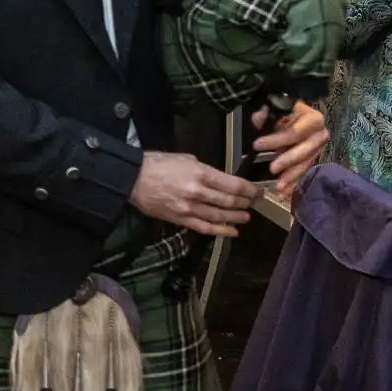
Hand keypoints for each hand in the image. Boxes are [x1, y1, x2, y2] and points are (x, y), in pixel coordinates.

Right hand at [130, 151, 258, 236]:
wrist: (134, 179)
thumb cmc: (159, 164)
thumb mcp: (187, 159)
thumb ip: (207, 171)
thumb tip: (222, 180)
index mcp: (201, 173)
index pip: (233, 185)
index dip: (249, 189)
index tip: (257, 191)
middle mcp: (198, 193)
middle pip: (229, 201)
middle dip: (245, 203)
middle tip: (254, 203)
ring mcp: (190, 209)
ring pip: (220, 217)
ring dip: (236, 217)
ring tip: (246, 217)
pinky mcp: (181, 220)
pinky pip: (205, 228)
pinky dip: (221, 231)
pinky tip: (232, 231)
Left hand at [251, 100, 328, 199]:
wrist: (295, 118)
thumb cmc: (285, 114)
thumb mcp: (275, 111)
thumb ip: (266, 115)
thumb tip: (258, 117)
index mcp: (312, 119)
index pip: (296, 132)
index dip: (277, 140)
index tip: (257, 145)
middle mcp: (320, 134)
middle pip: (305, 150)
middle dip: (288, 160)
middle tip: (272, 169)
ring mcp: (317, 149)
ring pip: (305, 164)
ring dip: (292, 176)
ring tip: (278, 187)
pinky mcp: (312, 160)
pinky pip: (303, 173)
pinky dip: (293, 184)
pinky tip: (284, 194)